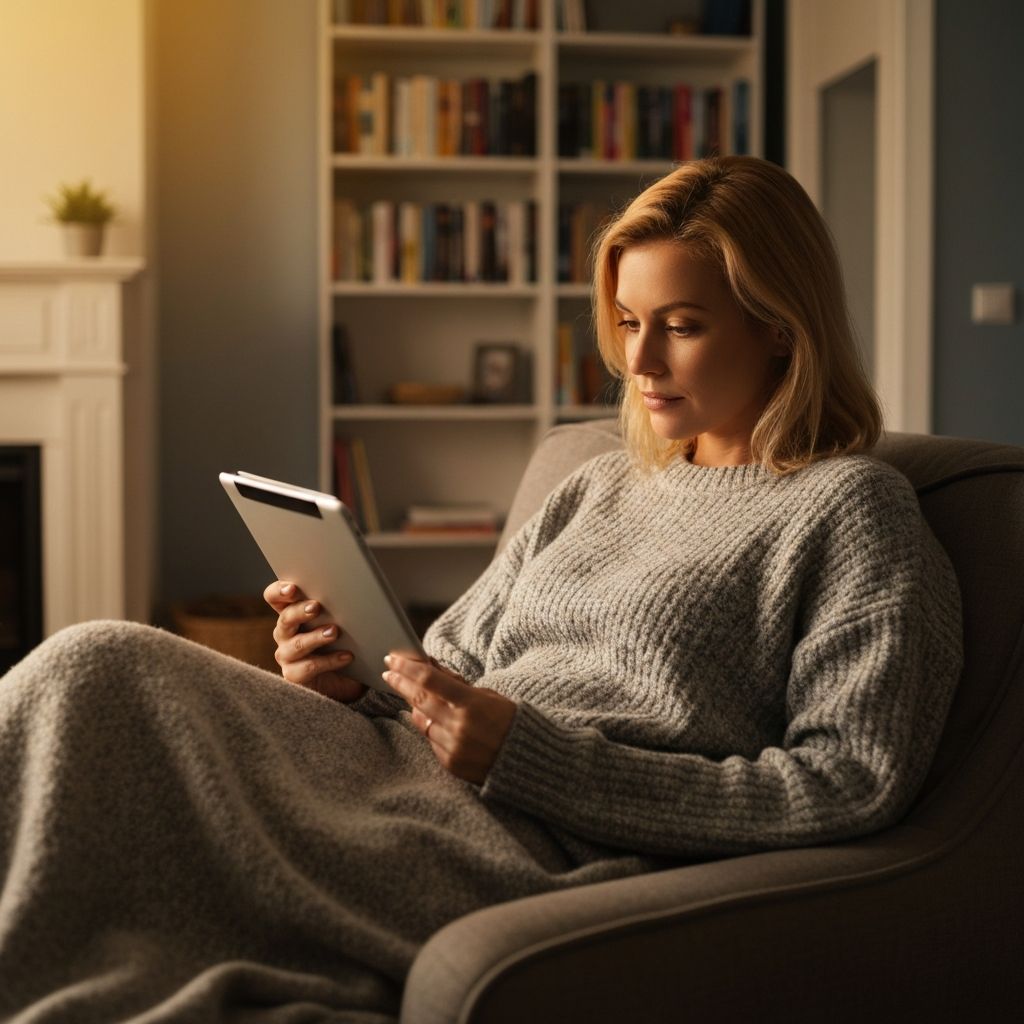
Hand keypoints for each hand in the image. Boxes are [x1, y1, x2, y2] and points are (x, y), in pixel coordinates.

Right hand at [262, 580, 366, 702]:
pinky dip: (329, 661)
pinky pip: (309, 667)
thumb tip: (350, 591)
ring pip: (297, 644)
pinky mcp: (294, 674)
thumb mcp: (338, 621)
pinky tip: (346, 656)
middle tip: (316, 607)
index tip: (292, 588)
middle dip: (300, 611)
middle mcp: (284, 633)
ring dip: (315, 637)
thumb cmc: (340, 641)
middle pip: (285, 619)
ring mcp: (287, 655)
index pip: (274, 597)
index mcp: (291, 613)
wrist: (346, 677)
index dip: (279, 592)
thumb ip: (335, 607)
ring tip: (334, 632)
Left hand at [383, 654, 515, 784]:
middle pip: (418, 699)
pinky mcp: (450, 763)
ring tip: (416, 697)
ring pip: (421, 721)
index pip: (429, 680)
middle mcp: (459, 726)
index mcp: (471, 704)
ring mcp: (453, 746)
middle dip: (401, 683)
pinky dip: (432, 729)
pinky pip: (431, 741)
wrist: (527, 760)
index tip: (393, 659)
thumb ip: (456, 684)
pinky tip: (439, 723)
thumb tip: (429, 666)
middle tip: (389, 673)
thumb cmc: (509, 721)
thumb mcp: (487, 695)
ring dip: (416, 707)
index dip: (407, 668)